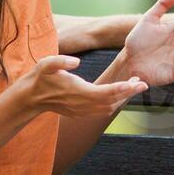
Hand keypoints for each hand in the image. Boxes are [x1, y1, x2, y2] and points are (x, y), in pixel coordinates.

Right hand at [21, 55, 145, 117]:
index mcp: (78, 92)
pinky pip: (103, 111)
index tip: (136, 83)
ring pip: (109, 108)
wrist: (30, 97)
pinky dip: (114, 103)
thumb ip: (61, 61)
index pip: (105, 93)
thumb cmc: (40, 78)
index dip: (122, 88)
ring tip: (134, 85)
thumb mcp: (46, 64)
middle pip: (112, 102)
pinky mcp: (82, 113)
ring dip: (123, 98)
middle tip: (142, 82)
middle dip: (128, 93)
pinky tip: (121, 93)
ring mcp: (83, 111)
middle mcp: (83, 105)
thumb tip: (77, 61)